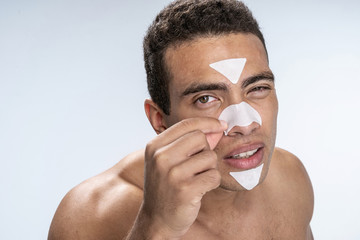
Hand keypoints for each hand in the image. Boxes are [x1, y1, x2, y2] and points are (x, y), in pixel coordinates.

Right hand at [141, 117, 226, 237]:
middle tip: (197, 165)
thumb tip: (217, 127)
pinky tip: (199, 189)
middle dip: (205, 150)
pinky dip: (212, 182)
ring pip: (210, 157)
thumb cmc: (166, 186)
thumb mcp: (166, 160)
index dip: (207, 122)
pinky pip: (214, 176)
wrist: (157, 219)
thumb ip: (186, 142)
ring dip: (209, 168)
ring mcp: (172, 174)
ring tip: (195, 179)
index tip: (221, 125)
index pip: (187, 124)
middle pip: (200, 138)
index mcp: (154, 146)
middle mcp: (161, 157)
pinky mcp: (186, 190)